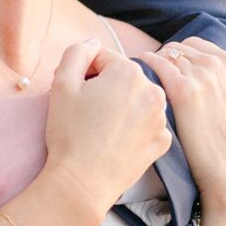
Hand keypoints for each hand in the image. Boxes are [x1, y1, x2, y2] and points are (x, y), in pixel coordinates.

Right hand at [45, 39, 170, 212]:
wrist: (83, 182)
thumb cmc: (70, 133)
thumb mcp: (62, 83)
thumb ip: (77, 52)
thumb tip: (93, 43)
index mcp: (129, 72)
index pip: (103, 58)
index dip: (83, 72)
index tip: (74, 92)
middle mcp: (153, 91)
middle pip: (123, 78)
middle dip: (104, 87)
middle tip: (85, 111)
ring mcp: (161, 118)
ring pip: (137, 99)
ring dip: (121, 105)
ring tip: (100, 126)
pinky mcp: (163, 141)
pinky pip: (147, 123)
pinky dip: (133, 127)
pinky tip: (116, 139)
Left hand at [142, 38, 225, 206]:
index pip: (196, 45)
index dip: (180, 56)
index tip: (170, 68)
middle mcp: (218, 63)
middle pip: (179, 48)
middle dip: (166, 58)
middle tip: (152, 74)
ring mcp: (201, 74)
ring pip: (166, 55)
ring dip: (154, 63)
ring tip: (143, 78)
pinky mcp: (183, 89)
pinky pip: (156, 64)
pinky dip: (145, 65)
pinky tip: (139, 74)